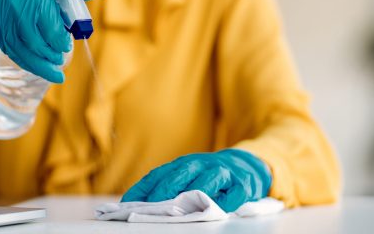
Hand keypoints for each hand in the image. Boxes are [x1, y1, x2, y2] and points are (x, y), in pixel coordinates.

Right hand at [0, 0, 105, 82]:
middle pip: (37, 42)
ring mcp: (0, 18)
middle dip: (51, 55)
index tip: (65, 46)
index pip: (52, 26)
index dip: (60, 41)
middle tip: (59, 59)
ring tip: (53, 72)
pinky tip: (36, 68)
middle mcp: (16, 3)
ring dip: (40, 65)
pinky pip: (10, 52)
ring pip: (23, 51)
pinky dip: (25, 62)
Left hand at [121, 149, 271, 211]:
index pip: (158, 174)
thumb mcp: (187, 175)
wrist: (245, 164)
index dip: (143, 189)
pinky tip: (218, 209)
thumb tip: (136, 202)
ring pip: (207, 181)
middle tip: (152, 205)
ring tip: (180, 209)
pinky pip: (233, 194)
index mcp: (183, 164)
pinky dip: (226, 202)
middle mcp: (201, 164)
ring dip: (194, 194)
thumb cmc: (208, 173)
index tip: (127, 204)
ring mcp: (222, 173)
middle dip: (165, 190)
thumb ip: (165, 185)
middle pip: (180, 175)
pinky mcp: (241, 184)